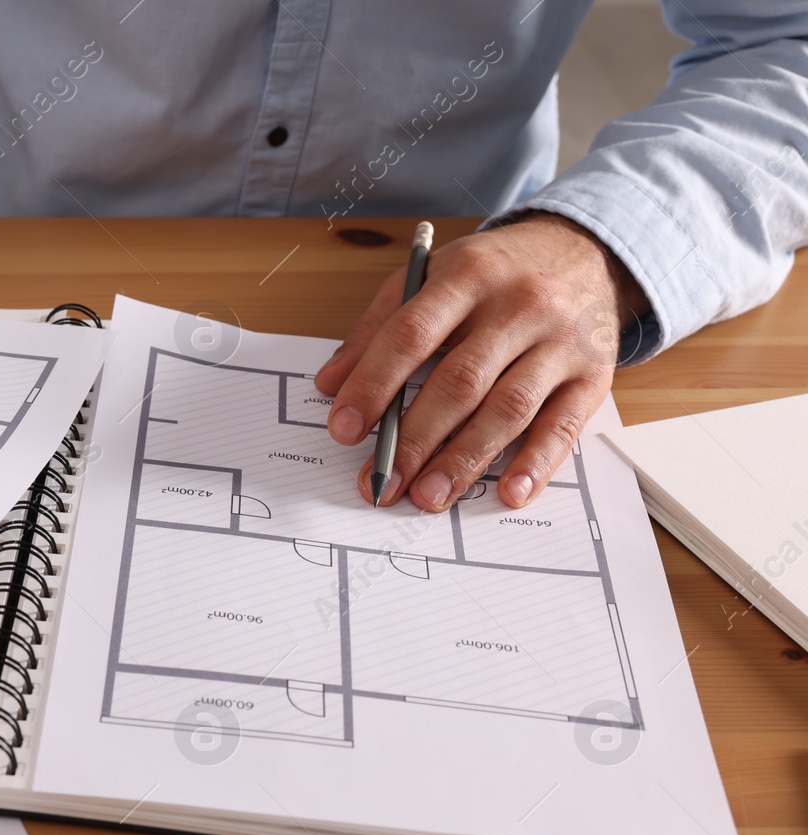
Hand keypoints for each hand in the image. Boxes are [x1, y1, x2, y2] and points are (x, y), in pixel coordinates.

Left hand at [314, 213, 648, 509]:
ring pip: (508, 408)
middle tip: (382, 482)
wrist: (584, 250)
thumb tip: (330, 384)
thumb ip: (378, 327)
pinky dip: (537, 463)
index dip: (372, 385)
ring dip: (464, 460)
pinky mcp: (593, 374)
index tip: (344, 429)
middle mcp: (519, 306)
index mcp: (468, 275)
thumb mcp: (432, 277)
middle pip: (459, 381)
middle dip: (415, 439)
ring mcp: (560, 341)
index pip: (410, 335)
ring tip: (428, 496)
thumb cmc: (495, 272)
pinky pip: (564, 425)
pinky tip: (509, 492)